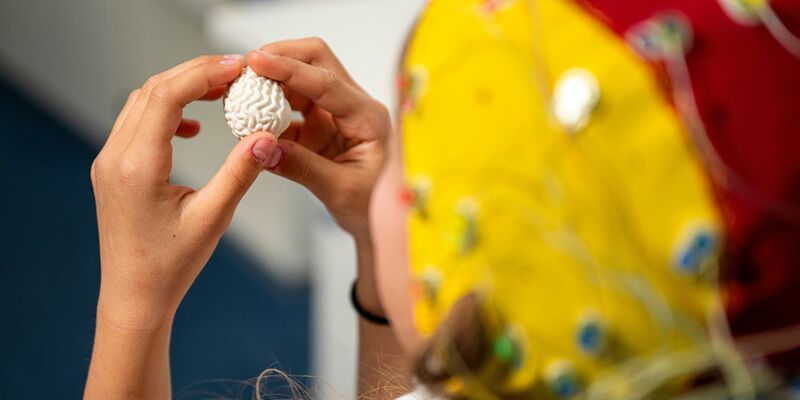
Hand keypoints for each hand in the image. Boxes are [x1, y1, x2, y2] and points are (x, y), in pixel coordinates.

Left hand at [91, 54, 277, 328]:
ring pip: (143, 102)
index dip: (203, 73)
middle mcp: (115, 157)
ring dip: (181, 89)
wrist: (135, 296)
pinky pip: (137, 122)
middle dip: (195, 73)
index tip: (237, 67)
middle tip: (236, 71)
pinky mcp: (113, 168)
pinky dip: (167, 111)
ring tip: (221, 91)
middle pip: (153, 90)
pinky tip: (192, 127)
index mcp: (137, 166)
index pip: (166, 96)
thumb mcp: (214, 217)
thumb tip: (265, 135)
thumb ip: (240, 171)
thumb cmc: (171, 265)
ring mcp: (108, 161)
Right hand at [247, 38, 391, 243]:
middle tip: (246, 68)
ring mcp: (336, 113)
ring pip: (301, 80)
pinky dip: (269, 108)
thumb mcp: (340, 191)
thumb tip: (265, 149)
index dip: (289, 69)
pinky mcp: (319, 125)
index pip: (326, 82)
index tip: (257, 61)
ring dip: (272, 82)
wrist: (377, 220)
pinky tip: (250, 117)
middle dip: (281, 57)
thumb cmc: (371, 205)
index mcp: (368, 117)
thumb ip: (303, 168)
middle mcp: (354, 107)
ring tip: (241, 91)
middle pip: (317, 62)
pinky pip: (290, 106)